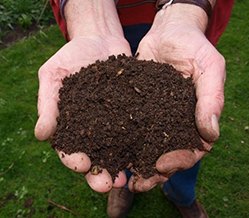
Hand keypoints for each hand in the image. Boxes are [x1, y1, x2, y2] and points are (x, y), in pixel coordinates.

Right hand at [35, 36, 130, 191]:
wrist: (100, 40)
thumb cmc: (72, 56)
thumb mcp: (53, 74)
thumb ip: (48, 104)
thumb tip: (41, 135)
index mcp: (71, 123)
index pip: (69, 148)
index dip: (74, 159)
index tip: (82, 164)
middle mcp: (93, 128)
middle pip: (95, 156)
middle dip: (100, 173)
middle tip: (107, 184)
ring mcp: (114, 122)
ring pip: (117, 150)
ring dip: (121, 166)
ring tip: (127, 178)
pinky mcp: (132, 113)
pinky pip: (136, 130)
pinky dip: (140, 144)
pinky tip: (146, 153)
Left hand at [128, 4, 224, 191]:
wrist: (168, 32)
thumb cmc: (193, 47)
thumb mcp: (209, 67)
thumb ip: (212, 99)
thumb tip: (211, 135)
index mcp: (194, 119)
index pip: (191, 149)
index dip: (178, 161)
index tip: (161, 165)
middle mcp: (173, 122)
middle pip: (165, 155)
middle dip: (152, 172)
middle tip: (137, 184)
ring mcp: (154, 117)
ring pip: (145, 147)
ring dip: (134, 164)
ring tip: (120, 177)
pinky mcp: (136, 108)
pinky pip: (128, 128)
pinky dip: (120, 142)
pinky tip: (108, 151)